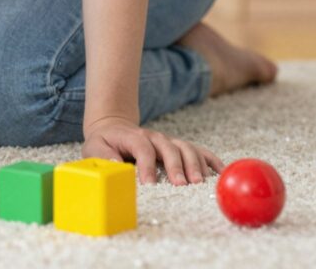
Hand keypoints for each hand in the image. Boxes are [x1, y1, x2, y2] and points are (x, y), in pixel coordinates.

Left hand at [82, 117, 223, 185]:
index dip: (147, 165)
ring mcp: (168, 141)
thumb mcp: (94, 148)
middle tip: (181, 186)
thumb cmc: (104, 143)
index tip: (150, 184)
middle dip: (175, 167)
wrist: (113, 129)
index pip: (142, 148)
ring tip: (199, 183)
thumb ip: (103, 157)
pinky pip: (198, 151)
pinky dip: (210, 159)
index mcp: (132, 137)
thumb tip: (117, 166)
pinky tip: (220, 171)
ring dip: (194, 164)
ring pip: (186, 148)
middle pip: (168, 147)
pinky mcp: (178, 147)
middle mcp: (154, 137)